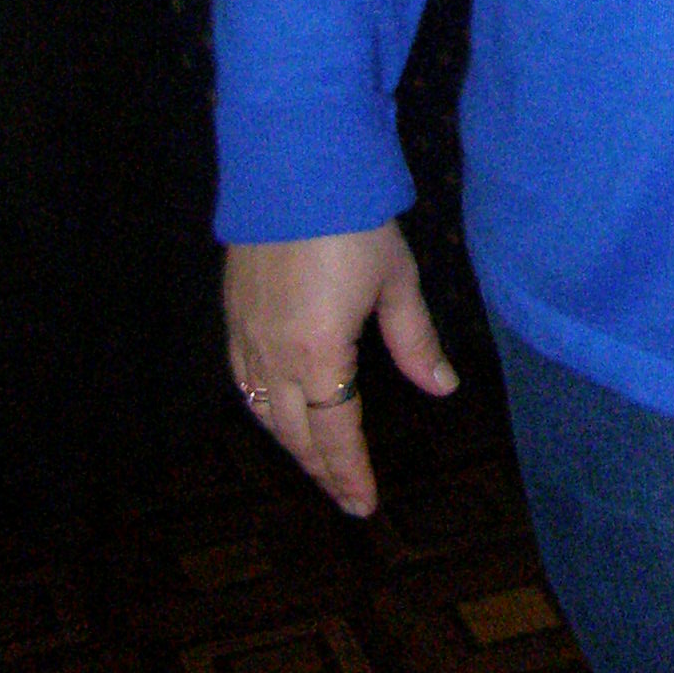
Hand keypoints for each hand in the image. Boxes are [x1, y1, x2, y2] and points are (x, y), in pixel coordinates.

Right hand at [224, 222, 456, 516]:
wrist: (294, 169)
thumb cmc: (354, 221)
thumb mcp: (397, 280)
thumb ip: (415, 341)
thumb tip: (442, 387)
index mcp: (319, 355)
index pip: (334, 433)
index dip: (349, 472)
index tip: (364, 503)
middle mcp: (275, 358)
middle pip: (296, 434)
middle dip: (321, 468)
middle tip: (344, 494)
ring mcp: (246, 338)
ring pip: (264, 413)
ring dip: (291, 443)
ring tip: (318, 462)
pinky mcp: (231, 317)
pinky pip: (243, 382)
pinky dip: (263, 409)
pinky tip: (278, 412)